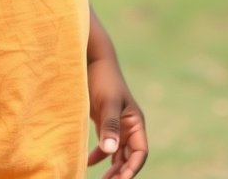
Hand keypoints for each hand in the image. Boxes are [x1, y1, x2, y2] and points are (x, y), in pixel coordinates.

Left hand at [87, 57, 147, 178]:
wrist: (90, 59)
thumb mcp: (107, 102)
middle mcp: (129, 126)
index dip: (132, 168)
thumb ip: (110, 126)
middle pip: (129, 156)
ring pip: (117, 153)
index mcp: (135, 122)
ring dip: (111, 168)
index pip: (139, 152)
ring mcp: (116, 125)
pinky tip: (87, 162)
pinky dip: (98, 156)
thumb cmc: (102, 78)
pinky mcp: (103, 122)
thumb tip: (110, 152)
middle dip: (121, 172)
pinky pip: (104, 145)